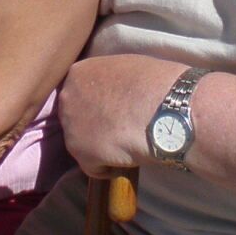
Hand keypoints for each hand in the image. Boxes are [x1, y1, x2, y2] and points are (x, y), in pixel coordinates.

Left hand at [58, 54, 184, 175]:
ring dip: (101, 147)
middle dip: (93, 124)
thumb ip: (110, 78)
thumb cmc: (156, 83)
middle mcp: (67, 99)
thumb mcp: (127, 66)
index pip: (80, 92)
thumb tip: (114, 88)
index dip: (97, 103)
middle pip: (76, 117)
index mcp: (78, 73)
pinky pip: (93, 166)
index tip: (114, 108)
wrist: (168, 110)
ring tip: (126, 145)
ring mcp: (71, 128)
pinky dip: (108, 167)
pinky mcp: (82, 154)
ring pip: (82, 143)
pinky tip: (127, 160)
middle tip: (118, 128)